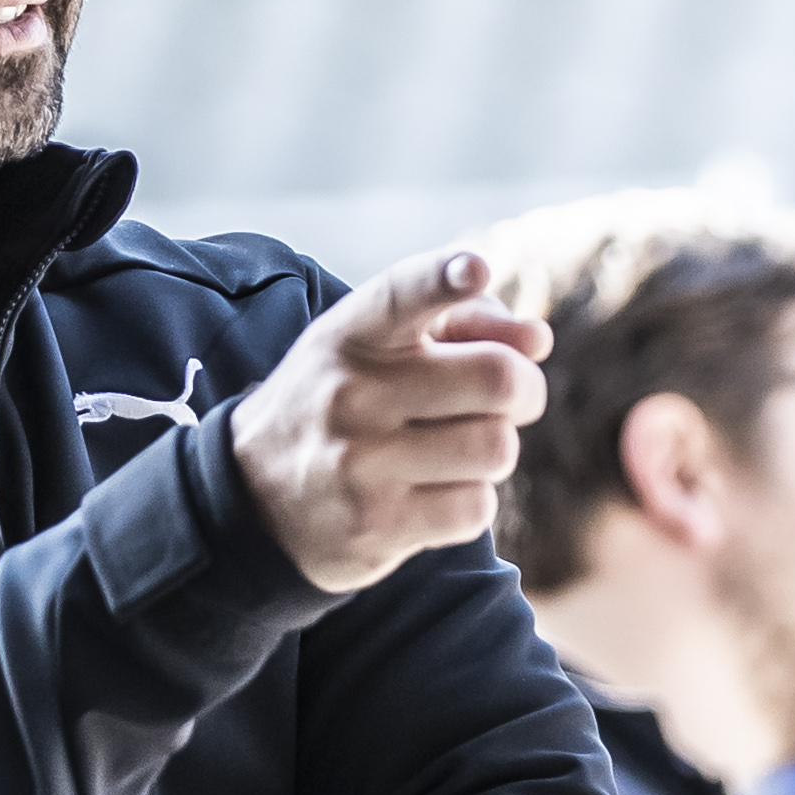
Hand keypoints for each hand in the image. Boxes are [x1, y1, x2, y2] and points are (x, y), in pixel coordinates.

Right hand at [226, 248, 554, 595]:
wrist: (256, 494)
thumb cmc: (346, 402)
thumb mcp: (381, 346)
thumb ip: (465, 323)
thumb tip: (538, 340)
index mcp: (352, 333)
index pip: (402, 293)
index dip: (445, 277)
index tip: (476, 269)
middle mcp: (351, 393)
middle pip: (497, 378)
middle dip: (524, 389)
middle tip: (508, 399)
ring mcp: (360, 463)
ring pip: (496, 448)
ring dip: (495, 450)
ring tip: (457, 449)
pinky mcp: (375, 525)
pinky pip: (476, 508)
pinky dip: (472, 500)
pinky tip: (435, 491)